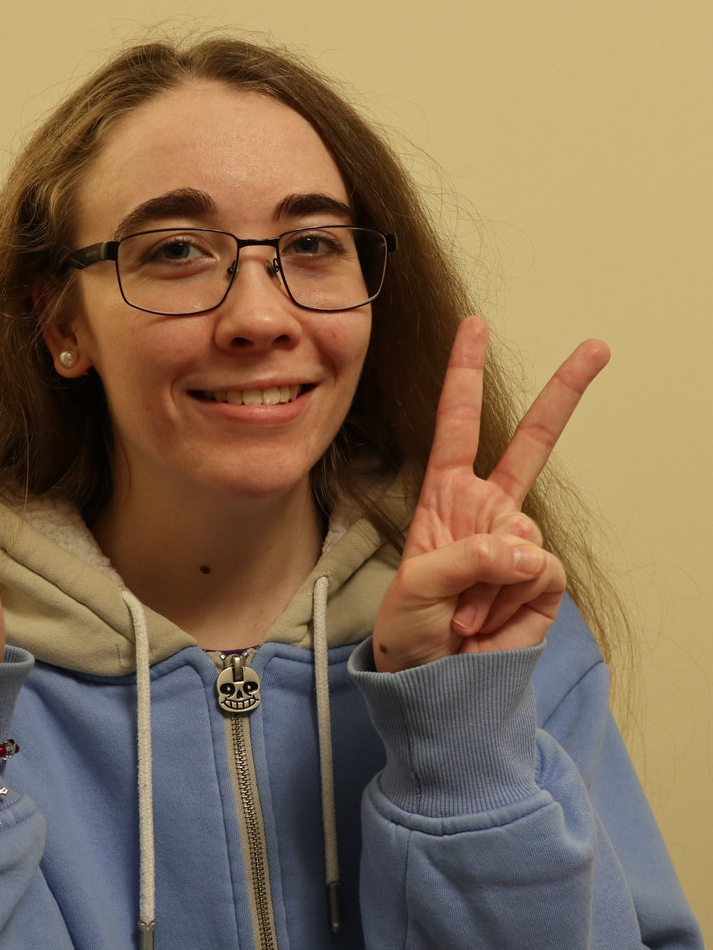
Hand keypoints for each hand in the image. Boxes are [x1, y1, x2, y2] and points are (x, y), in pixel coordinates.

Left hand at [373, 317, 609, 671]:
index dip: (464, 376)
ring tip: (463, 611)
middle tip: (595, 348)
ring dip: (488, 579)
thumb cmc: (411, 628)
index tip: (476, 328)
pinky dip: (510, 598)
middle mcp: (488, 510)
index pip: (456, 425)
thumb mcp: (416, 586)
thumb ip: (465, 558)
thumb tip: (526, 549)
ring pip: (524, 534)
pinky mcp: (544, 580)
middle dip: (563, 394)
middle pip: (531, 443)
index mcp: (446, 497)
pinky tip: (489, 619)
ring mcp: (519, 542)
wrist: (435, 679)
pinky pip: (539, 571)